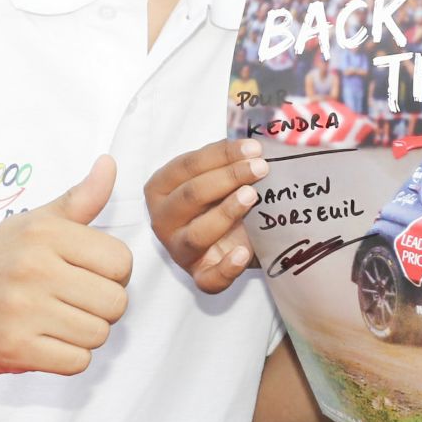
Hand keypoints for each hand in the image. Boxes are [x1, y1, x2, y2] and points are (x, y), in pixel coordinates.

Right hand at [0, 155, 131, 378]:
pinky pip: (77, 363)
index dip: (113, 274)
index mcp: (45, 232)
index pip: (120, 260)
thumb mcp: (31, 223)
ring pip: (99, 334)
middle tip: (73, 303)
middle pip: (116, 302)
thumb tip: (109, 163)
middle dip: (102, 308)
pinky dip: (68, 358)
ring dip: (85, 335)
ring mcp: (24, 310)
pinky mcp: (15, 348)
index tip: (89, 275)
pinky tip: (46, 342)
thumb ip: (79, 200)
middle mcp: (34, 267)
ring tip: (57, 321)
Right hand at [146, 138, 267, 292]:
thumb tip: (256, 143)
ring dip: (226, 213)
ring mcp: (179, 250)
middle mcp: (164, 219)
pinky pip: (210, 278)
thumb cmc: (219, 198)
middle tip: (260, 168)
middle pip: (192, 195)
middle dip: (228, 178)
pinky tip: (244, 253)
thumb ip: (227, 160)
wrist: (230, 236)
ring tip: (252, 196)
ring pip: (197, 234)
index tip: (253, 148)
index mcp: (161, 187)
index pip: (188, 165)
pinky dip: (227, 268)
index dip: (221, 154)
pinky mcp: (200, 275)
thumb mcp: (217, 176)